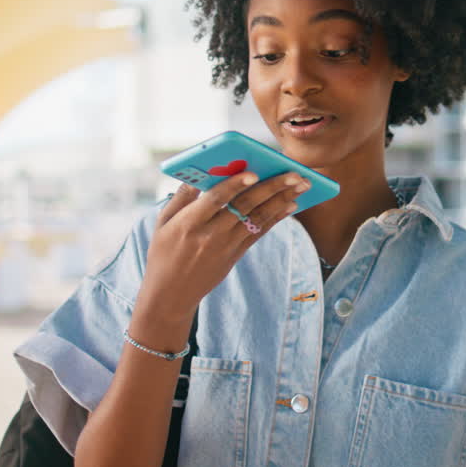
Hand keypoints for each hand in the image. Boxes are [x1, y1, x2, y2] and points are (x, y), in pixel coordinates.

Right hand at [135, 171, 307, 327]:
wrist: (171, 294)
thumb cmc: (164, 252)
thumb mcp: (163, 223)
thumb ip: (181, 197)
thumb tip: (198, 173)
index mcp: (189, 223)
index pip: (215, 199)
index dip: (234, 185)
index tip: (253, 172)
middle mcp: (211, 235)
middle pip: (245, 206)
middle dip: (272, 187)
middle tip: (295, 173)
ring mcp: (226, 246)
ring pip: (258, 218)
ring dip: (282, 200)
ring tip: (302, 184)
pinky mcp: (236, 255)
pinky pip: (259, 232)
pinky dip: (277, 217)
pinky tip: (291, 204)